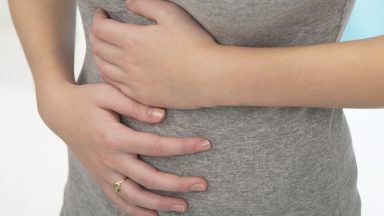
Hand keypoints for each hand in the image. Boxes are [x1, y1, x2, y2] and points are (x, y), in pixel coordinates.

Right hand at [37, 82, 210, 214]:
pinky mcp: (99, 177)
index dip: (183, 147)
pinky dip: (135, 211)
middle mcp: (109, 160)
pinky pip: (117, 200)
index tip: (206, 144)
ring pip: (134, 197)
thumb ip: (135, 105)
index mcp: (113, 137)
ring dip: (160, 204)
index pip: (156, 146)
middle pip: (149, 178)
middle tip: (203, 184)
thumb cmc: (86, 99)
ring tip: (184, 206)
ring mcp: (103, 172)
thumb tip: (163, 116)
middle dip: (179, 183)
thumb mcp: (108, 93)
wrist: (58, 112)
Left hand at [90, 0, 219, 108]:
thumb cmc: (194, 45)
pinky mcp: (140, 95)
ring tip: (105, 48)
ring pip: (103, 67)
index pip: (101, 28)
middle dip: (96, 35)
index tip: (102, 14)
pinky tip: (114, 70)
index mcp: (132, 40)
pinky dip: (109, 74)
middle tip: (102, 29)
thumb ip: (145, 4)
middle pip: (98, 47)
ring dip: (99, 55)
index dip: (97, 18)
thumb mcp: (171, 14)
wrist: (209, 77)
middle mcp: (127, 63)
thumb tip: (128, 3)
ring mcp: (132, 82)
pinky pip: (115, 85)